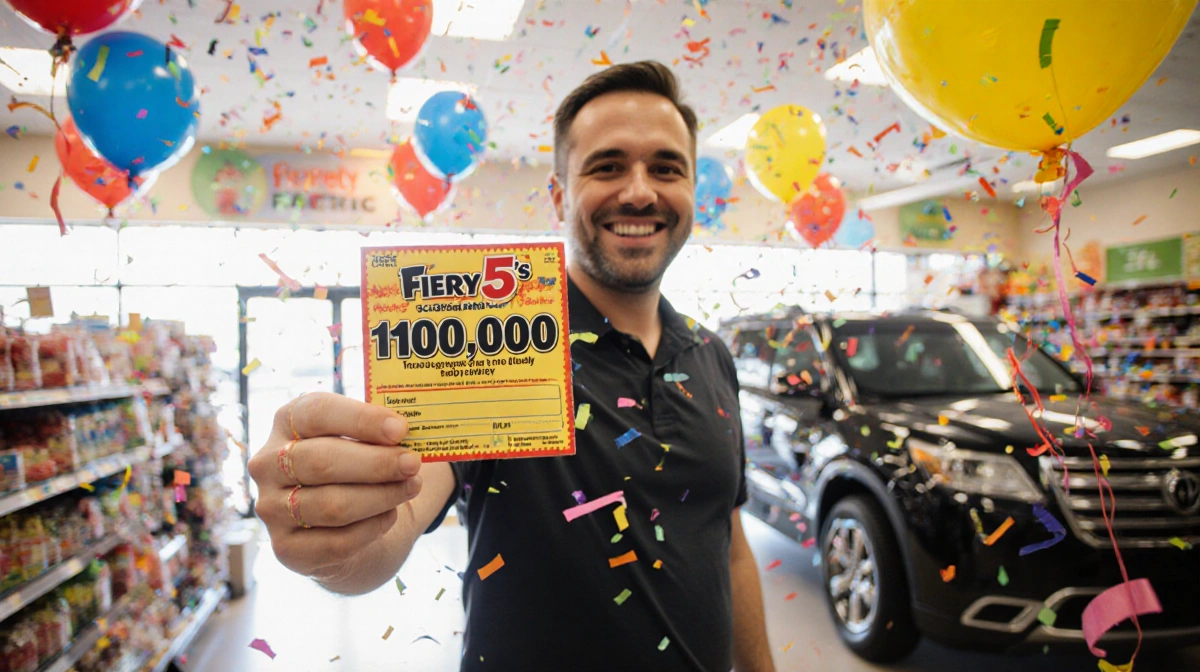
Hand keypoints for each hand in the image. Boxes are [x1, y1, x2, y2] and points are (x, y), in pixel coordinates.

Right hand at [248, 392, 423, 580]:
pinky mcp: (285, 548)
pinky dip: (372, 528)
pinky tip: (390, 515)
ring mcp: (271, 508)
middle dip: (376, 463)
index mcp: (286, 423)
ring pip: (332, 505)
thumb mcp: (360, 438)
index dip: (361, 420)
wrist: (340, 522)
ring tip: (411, 487)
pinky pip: (337, 542)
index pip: (316, 413)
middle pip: (322, 461)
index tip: (400, 429)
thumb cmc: (354, 466)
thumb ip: (378, 433)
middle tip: (413, 463)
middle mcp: (268, 464)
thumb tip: (406, 435)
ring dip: (381, 496)